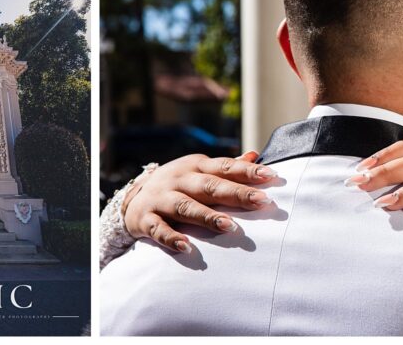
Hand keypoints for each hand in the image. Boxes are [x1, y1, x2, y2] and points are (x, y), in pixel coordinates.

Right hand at [122, 152, 277, 252]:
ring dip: (208, 216)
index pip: (225, 167)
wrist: (131, 198)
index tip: (271, 176)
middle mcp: (179, 180)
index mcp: (196, 167)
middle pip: (210, 187)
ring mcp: (161, 199)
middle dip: (236, 193)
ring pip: (186, 207)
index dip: (248, 171)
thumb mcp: (199, 172)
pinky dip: (172, 238)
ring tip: (230, 226)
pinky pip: (159, 229)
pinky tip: (187, 247)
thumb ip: (227, 167)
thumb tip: (255, 156)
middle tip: (261, 201)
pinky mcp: (146, 219)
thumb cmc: (177, 185)